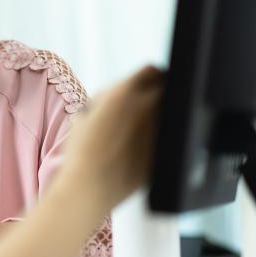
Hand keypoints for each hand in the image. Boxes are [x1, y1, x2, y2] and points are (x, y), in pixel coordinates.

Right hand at [57, 66, 163, 208]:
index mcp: (126, 91)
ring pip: (172, 110)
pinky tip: (144, 147)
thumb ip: (112, 95)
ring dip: (163, 113)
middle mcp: (148, 106)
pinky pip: (171, 134)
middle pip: (168, 87)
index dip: (148, 78)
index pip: (152, 70)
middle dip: (160, 92)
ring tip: (144, 128)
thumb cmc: (83, 150)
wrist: (89, 186)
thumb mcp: (88, 112)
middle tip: (148, 104)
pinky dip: (164, 135)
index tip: (146, 85)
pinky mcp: (166, 150)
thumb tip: (129, 90)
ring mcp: (161, 128)